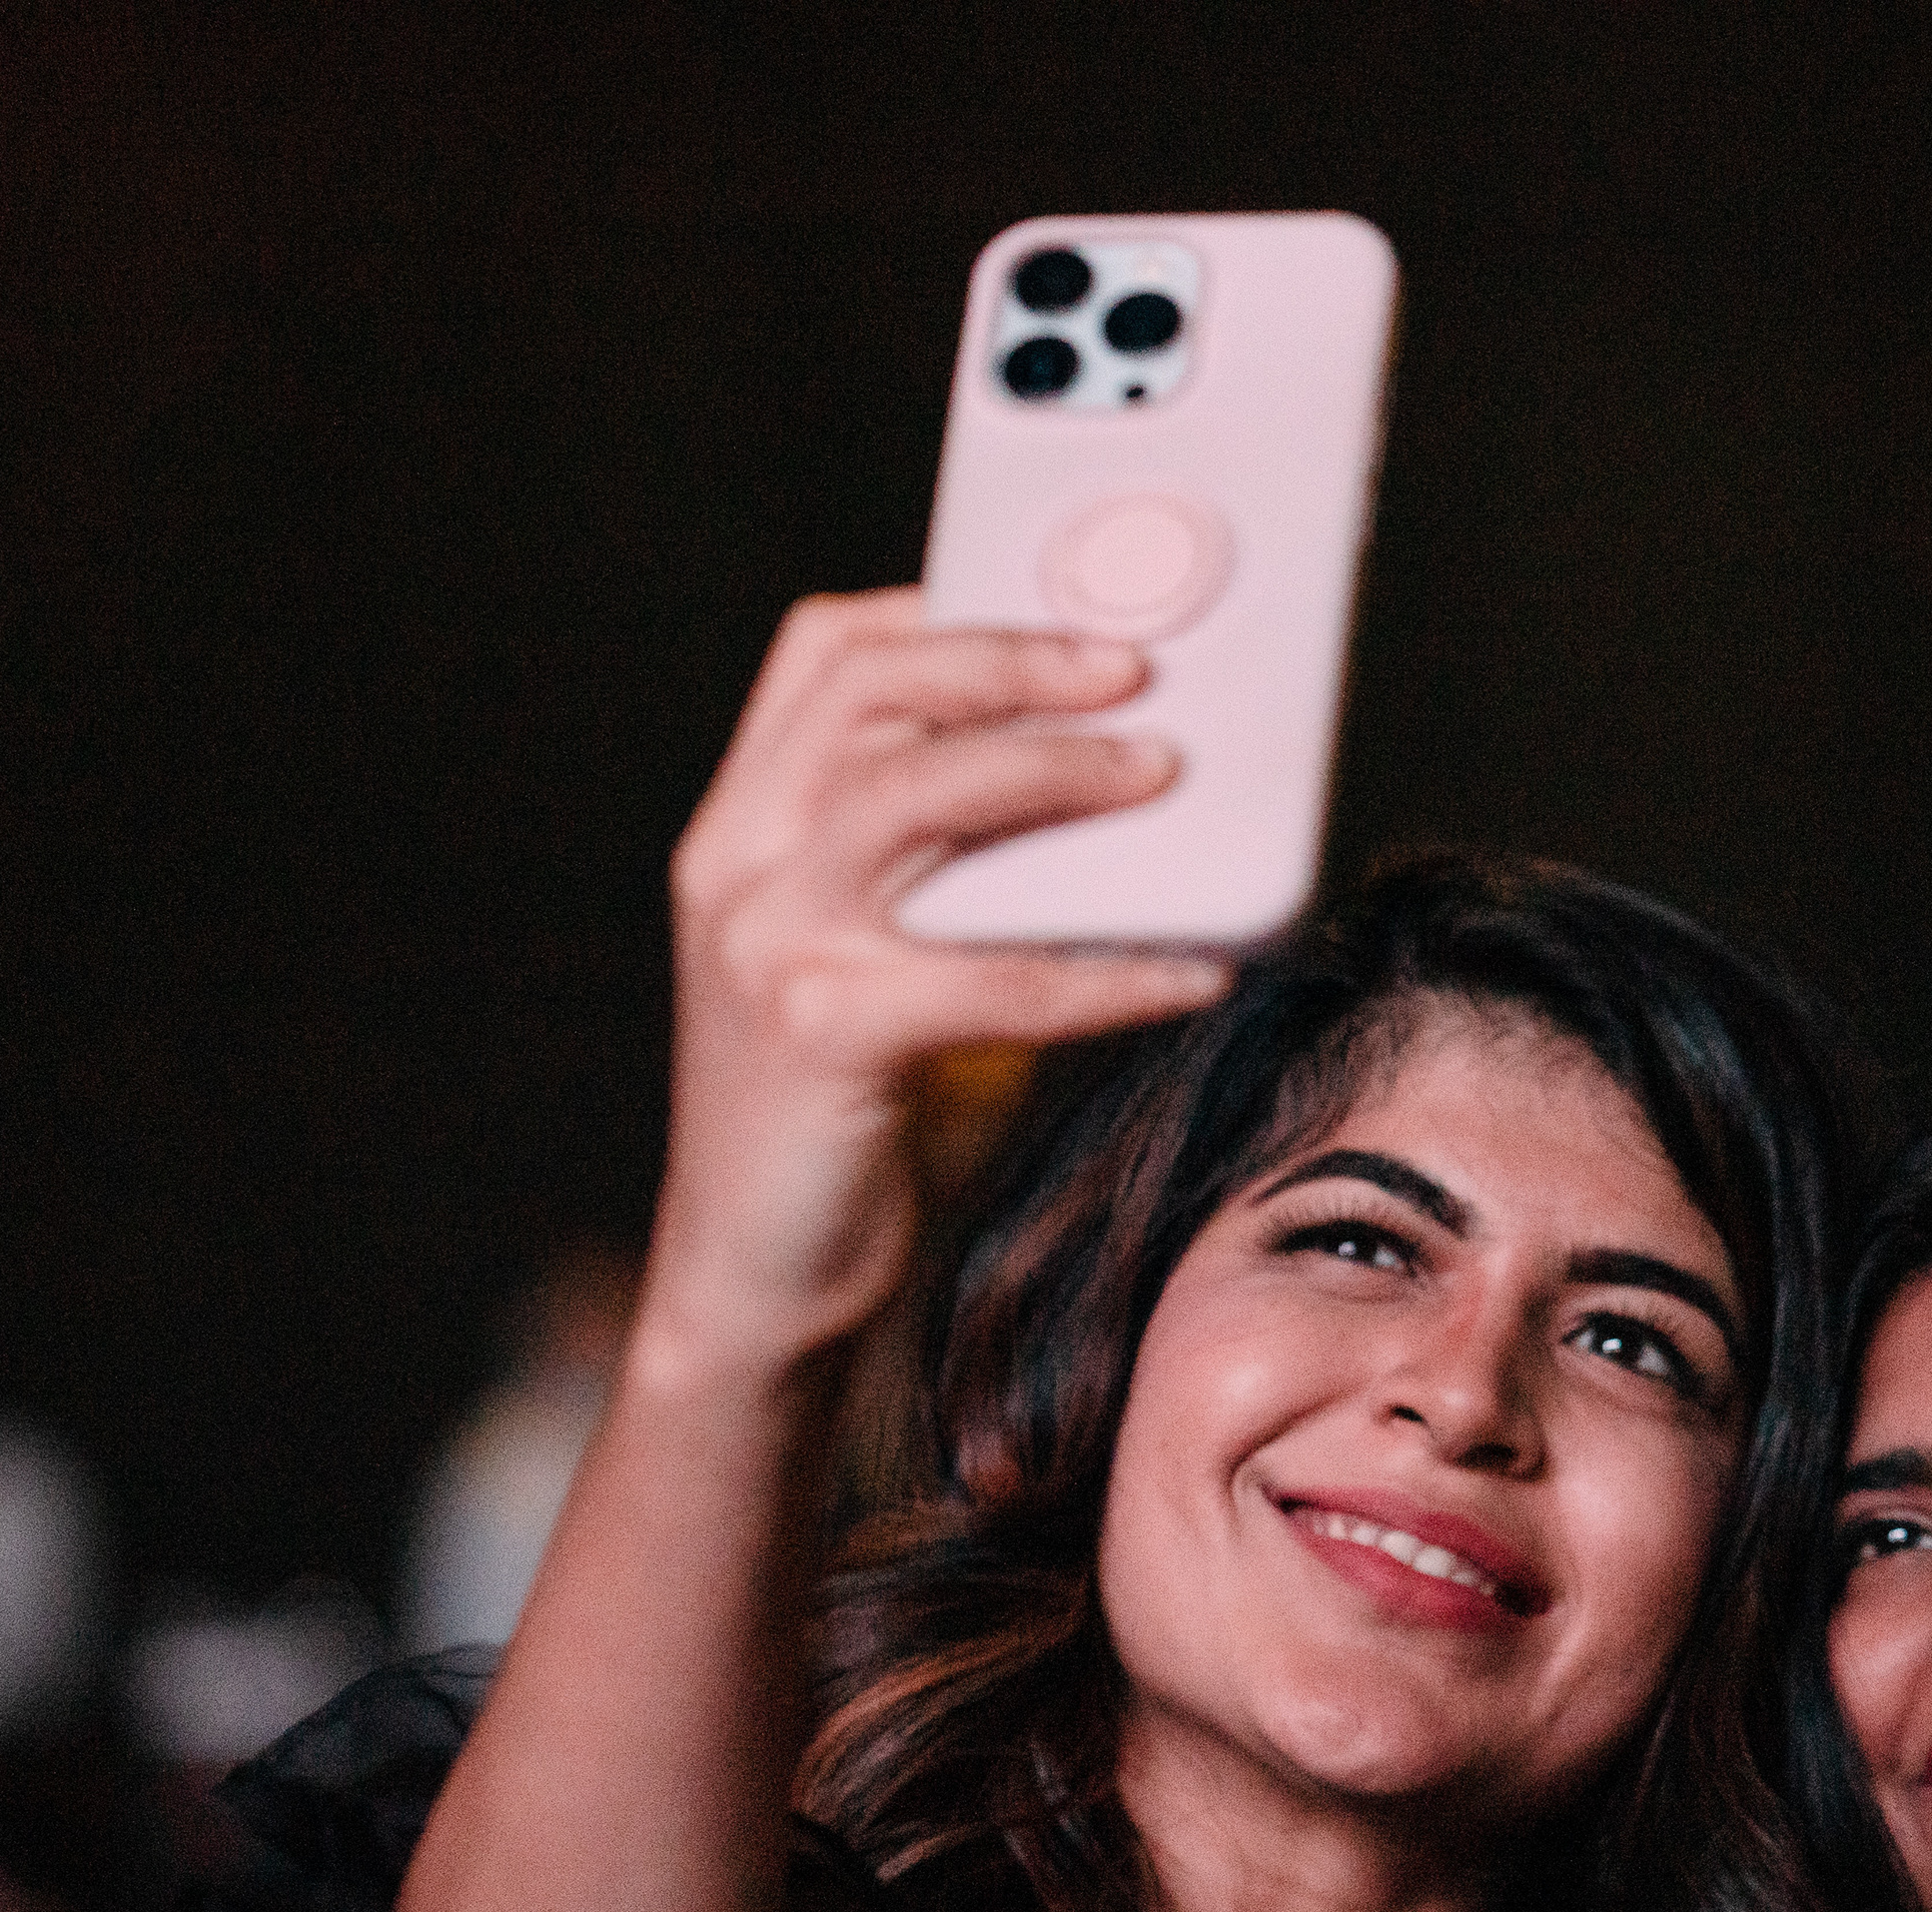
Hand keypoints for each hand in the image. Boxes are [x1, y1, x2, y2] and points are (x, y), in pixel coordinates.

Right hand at [645, 590, 1233, 1374]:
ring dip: (1060, 770)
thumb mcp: (874, 965)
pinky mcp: (818, 1031)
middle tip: (1141, 669)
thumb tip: (1126, 806)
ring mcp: (763, 940)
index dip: (950, 610)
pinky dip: (1109, 965)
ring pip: (921, 793)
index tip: (1070, 607)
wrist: (754, 1283)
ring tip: (1166, 776)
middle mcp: (735, 862)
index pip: (827, 655)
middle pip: (879, 690)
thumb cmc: (843, 1124)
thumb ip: (947, 880)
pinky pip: (994, 971)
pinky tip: (1195, 971)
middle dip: (1020, 661)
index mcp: (739, 826)